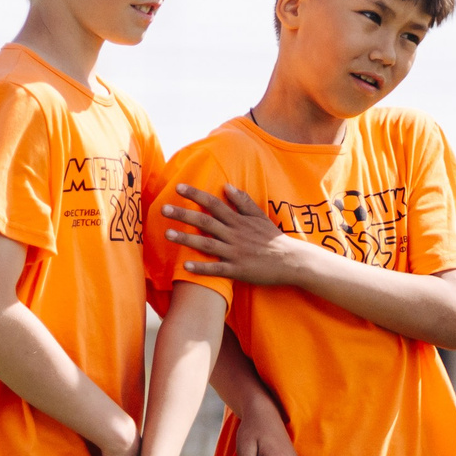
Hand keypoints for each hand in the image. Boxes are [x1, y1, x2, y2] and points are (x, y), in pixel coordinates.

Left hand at [161, 183, 313, 287]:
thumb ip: (243, 201)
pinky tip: (186, 266)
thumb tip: (226, 186)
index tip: (179, 187)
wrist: (291, 261)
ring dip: (186, 239)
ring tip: (167, 233)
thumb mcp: (259, 216)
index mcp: (238, 220)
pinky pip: (216, 269)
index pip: (213, 203)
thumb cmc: (273, 238)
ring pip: (207, 244)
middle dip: (183, 214)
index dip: (195, 195)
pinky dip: (202, 268)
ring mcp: (235, 252)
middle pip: (205, 221)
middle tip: (164, 208)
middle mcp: (234, 234)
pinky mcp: (237, 270)